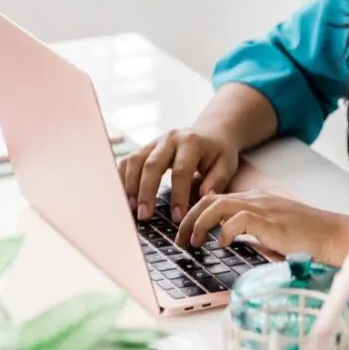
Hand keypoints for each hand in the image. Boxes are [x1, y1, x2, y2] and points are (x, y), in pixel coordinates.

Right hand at [117, 126, 239, 222]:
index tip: (177, 217)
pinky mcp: (146, 147)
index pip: (181, 170)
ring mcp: (155, 141)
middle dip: (147, 192)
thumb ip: (217, 180)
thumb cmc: (218, 152)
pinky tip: (123, 197)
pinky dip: (122, 178)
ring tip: (131, 209)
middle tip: (144, 216)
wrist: (211, 132)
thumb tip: (204, 196)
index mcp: (192, 142)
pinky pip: (128, 161)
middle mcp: (171, 138)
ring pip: (135, 161)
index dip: (178, 195)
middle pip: (152, 164)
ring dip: (130, 186)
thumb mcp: (226, 164)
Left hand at [176, 189, 344, 262]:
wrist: (332, 234)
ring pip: (218, 205)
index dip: (196, 211)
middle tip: (180, 238)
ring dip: (199, 223)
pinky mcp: (269, 221)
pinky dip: (224, 231)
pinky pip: (238, 220)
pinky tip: (221, 244)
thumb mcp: (272, 230)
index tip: (185, 229)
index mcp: (256, 199)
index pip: (217, 197)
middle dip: (189, 217)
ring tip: (193, 241)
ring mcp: (263, 208)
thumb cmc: (306, 237)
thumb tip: (226, 239)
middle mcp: (256, 198)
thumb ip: (251, 230)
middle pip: (211, 198)